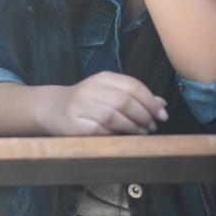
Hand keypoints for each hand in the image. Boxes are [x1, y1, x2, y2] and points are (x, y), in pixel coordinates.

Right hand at [39, 72, 168, 134]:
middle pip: (125, 101)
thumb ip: (135, 97)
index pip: (132, 86)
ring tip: (141, 132)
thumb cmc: (88, 102)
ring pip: (114, 116)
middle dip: (144, 116)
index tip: (162, 115)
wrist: (53, 109)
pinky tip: (123, 137)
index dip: (151, 101)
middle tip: (152, 126)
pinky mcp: (76, 124)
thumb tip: (162, 104)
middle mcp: (91, 89)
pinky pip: (102, 131)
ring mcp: (81, 106)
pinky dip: (116, 135)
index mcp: (103, 78)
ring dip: (133, 127)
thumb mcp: (110, 92)